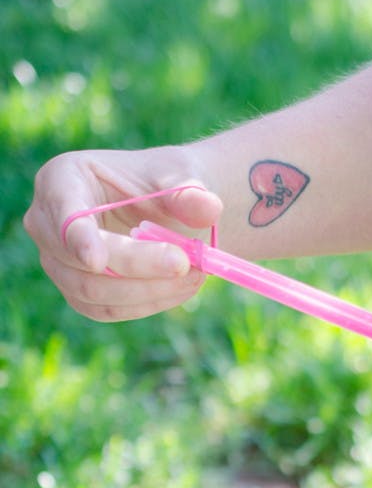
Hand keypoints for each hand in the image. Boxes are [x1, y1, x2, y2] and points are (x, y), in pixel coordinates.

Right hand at [24, 146, 222, 321]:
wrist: (167, 208)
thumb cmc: (165, 186)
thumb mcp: (181, 178)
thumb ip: (191, 194)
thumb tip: (209, 208)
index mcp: (62, 178)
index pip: (63, 213)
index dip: (77, 238)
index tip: (98, 260)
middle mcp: (47, 221)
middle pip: (77, 259)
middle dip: (136, 267)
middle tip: (188, 265)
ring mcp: (57, 260)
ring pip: (91, 291)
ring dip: (148, 291)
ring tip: (195, 275)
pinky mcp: (77, 290)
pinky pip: (106, 309)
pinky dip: (147, 304)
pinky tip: (181, 289)